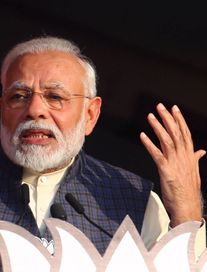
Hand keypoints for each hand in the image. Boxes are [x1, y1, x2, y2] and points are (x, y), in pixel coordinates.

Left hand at [140, 103, 204, 226]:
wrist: (187, 207)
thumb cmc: (188, 190)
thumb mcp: (193, 171)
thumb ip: (195, 158)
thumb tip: (201, 151)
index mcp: (190, 156)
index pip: (185, 133)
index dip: (179, 120)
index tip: (174, 108)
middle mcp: (184, 157)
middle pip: (176, 133)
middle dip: (168, 118)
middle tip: (160, 106)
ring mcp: (175, 163)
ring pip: (167, 140)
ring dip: (158, 127)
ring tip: (150, 116)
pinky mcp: (166, 171)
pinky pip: (157, 154)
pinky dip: (149, 144)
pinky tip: (142, 136)